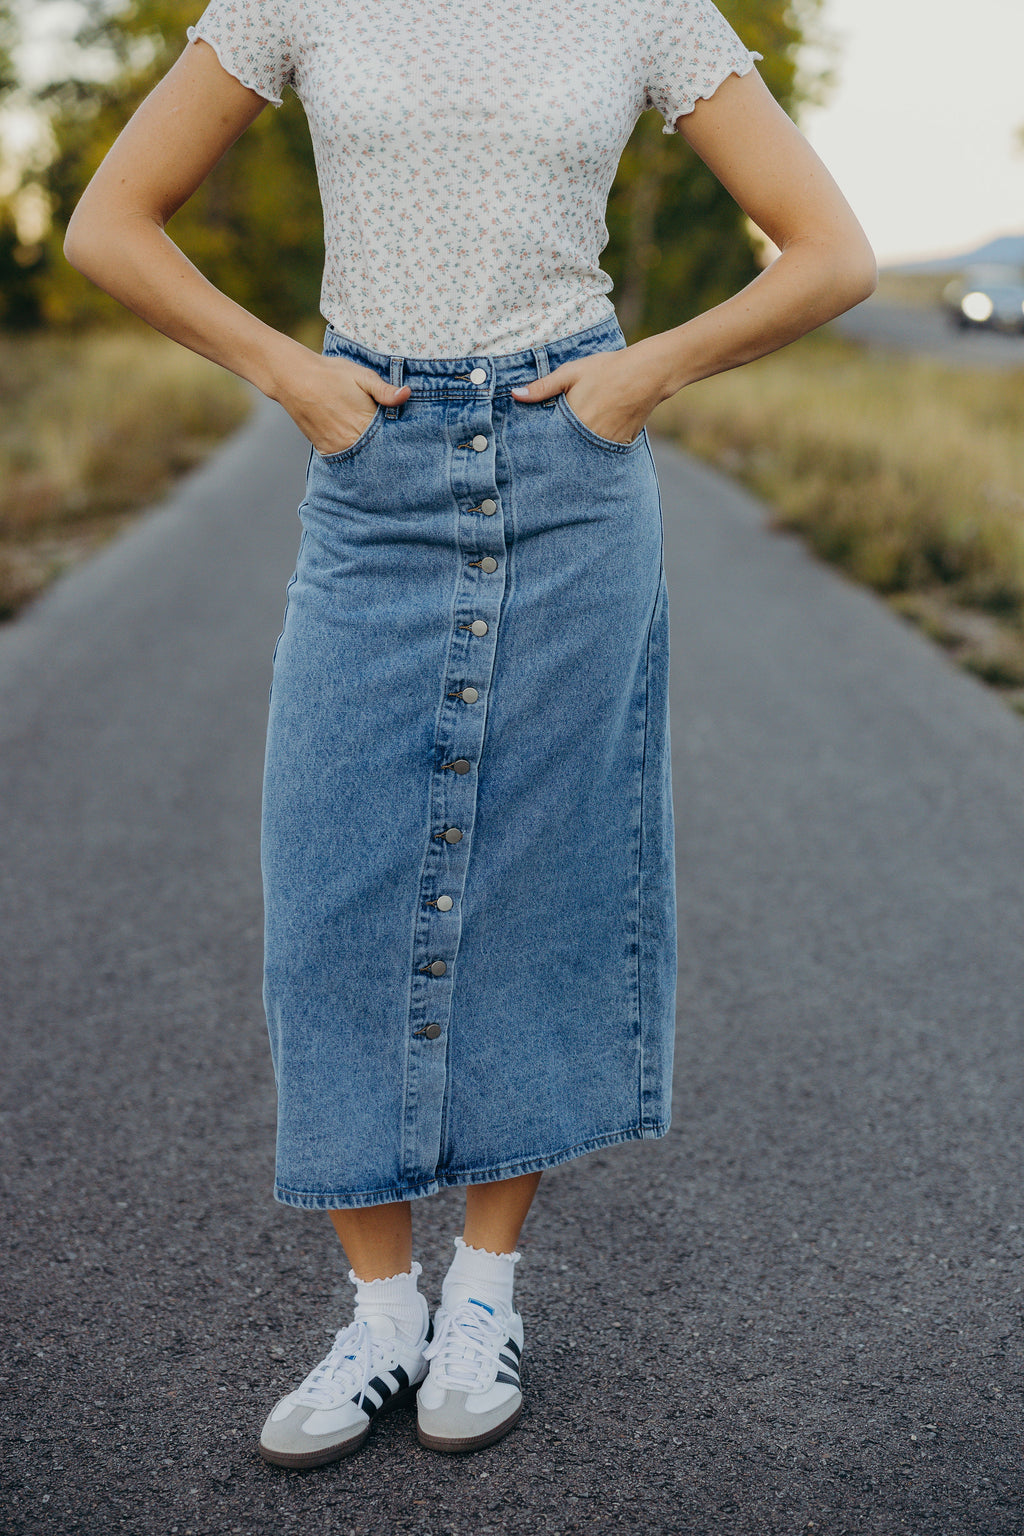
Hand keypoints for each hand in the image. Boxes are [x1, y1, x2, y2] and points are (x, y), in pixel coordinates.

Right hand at [276, 349, 410, 455]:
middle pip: (377, 453)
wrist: (294, 379)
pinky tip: (356, 446)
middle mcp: (352, 441)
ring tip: (372, 445)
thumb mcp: (362, 376)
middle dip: (385, 450)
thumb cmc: (331, 374)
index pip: (391, 441)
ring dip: (369, 454)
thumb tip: (406, 394)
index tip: (405, 438)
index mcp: (366, 423)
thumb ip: (385, 390)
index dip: (399, 440)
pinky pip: (344, 460)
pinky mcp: (325, 450)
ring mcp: (338, 448)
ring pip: (362, 459)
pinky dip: (352, 455)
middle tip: (391, 445)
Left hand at [509, 342, 668, 443]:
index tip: (530, 451)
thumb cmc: (607, 369)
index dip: (541, 446)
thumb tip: (515, 395)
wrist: (648, 373)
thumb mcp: (571, 372)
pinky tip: (591, 443)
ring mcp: (607, 444)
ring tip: (570, 450)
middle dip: (557, 454)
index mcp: (574, 421)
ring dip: (576, 454)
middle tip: (546, 459)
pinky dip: (595, 451)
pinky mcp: (621, 445)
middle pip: (567, 453)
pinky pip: (603, 454)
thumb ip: (543, 386)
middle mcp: (590, 437)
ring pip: (585, 456)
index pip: (550, 442)